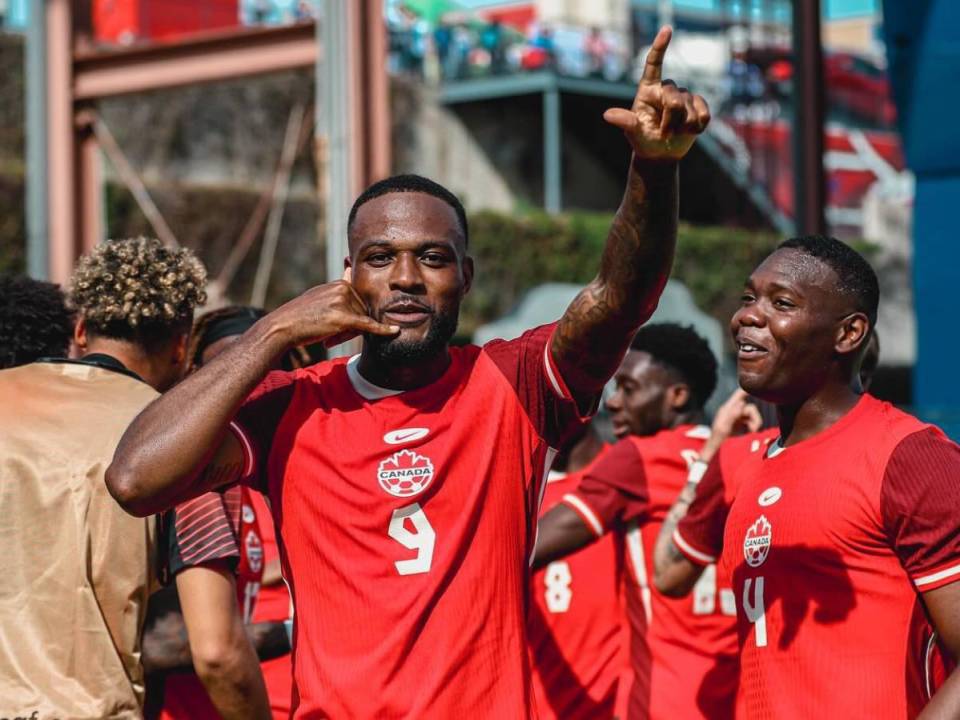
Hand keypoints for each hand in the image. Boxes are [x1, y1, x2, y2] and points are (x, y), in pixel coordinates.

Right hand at [266, 280, 398, 349]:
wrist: (282, 327)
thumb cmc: (301, 316)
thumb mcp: (320, 297)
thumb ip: (337, 290)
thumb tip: (349, 269)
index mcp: (339, 283)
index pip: (360, 301)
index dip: (353, 316)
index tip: (335, 324)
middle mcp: (342, 288)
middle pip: (362, 312)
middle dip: (352, 327)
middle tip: (329, 334)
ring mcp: (343, 302)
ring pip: (361, 322)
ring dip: (348, 334)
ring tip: (327, 336)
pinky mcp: (343, 317)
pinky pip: (368, 325)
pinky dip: (382, 330)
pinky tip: (394, 331)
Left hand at [603, 26, 710, 160]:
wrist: (660, 153)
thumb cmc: (643, 141)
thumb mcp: (633, 133)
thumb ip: (625, 122)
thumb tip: (608, 115)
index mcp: (648, 89)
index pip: (654, 64)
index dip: (660, 46)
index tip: (667, 29)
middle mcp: (666, 89)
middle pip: (675, 99)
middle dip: (670, 121)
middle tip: (664, 134)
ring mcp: (684, 96)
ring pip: (690, 110)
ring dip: (683, 127)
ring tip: (673, 133)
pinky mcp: (698, 106)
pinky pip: (704, 114)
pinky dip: (698, 126)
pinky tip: (690, 131)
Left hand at [699, 389, 761, 463]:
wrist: (714, 451)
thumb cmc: (716, 440)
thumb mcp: (723, 428)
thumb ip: (732, 415)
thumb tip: (742, 403)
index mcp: (727, 409)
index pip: (738, 395)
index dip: (747, 390)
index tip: (757, 385)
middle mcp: (733, 411)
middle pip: (750, 408)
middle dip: (755, 417)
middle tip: (754, 430)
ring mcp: (737, 417)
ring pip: (752, 415)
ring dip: (755, 423)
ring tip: (752, 432)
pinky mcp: (740, 424)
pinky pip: (751, 421)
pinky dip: (753, 426)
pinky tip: (751, 433)